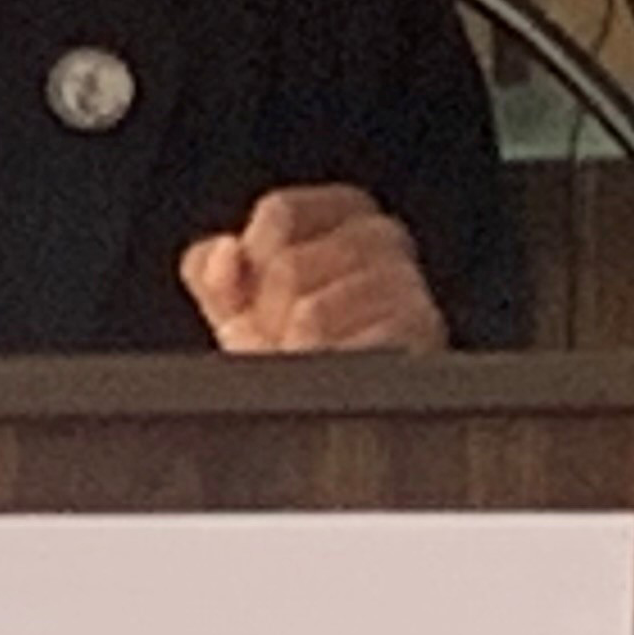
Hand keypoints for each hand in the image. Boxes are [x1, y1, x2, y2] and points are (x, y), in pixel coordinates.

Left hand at [179, 186, 447, 354]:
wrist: (337, 422)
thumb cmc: (290, 351)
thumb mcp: (238, 304)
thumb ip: (213, 268)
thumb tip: (225, 254)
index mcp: (344, 214)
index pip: (281, 212)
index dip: (252, 257)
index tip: (253, 292)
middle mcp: (385, 239)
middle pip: (289, 266)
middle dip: (268, 315)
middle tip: (280, 340)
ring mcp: (408, 288)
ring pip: (312, 314)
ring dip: (294, 350)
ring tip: (306, 360)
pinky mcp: (420, 339)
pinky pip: (348, 354)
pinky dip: (326, 374)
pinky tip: (331, 376)